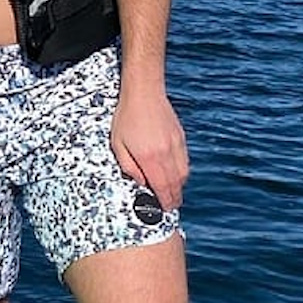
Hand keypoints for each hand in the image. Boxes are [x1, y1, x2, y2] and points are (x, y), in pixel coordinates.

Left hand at [110, 89, 188, 211]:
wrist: (144, 93)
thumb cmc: (126, 117)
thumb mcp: (118, 144)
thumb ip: (128, 167)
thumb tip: (140, 182)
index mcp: (149, 157)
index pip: (161, 187)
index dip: (165, 201)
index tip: (165, 210)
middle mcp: (166, 153)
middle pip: (175, 184)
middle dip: (174, 198)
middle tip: (171, 206)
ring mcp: (175, 145)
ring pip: (183, 173)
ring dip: (179, 186)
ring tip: (173, 193)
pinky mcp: (180, 137)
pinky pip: (185, 161)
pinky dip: (182, 171)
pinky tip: (175, 174)